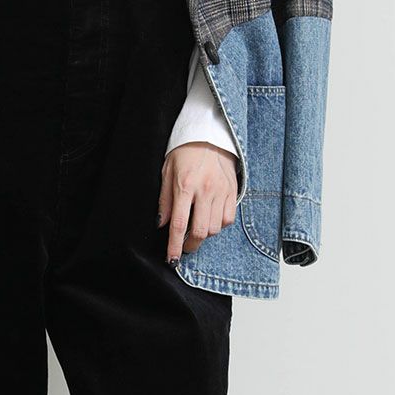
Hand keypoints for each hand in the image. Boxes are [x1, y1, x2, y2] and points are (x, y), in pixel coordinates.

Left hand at [158, 142, 237, 261]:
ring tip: (197, 227)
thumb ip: (164, 200)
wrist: (209, 135)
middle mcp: (205, 190)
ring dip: (204, 234)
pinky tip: (210, 218)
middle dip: (191, 245)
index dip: (175, 245)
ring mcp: (221, 191)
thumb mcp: (167, 172)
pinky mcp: (232, 191)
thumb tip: (162, 224)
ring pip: (215, 228)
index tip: (172, 258)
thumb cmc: (185, 153)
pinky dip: (219, 225)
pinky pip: (228, 219)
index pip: (179, 224)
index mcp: (185, 185)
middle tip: (184, 246)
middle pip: (201, 231)